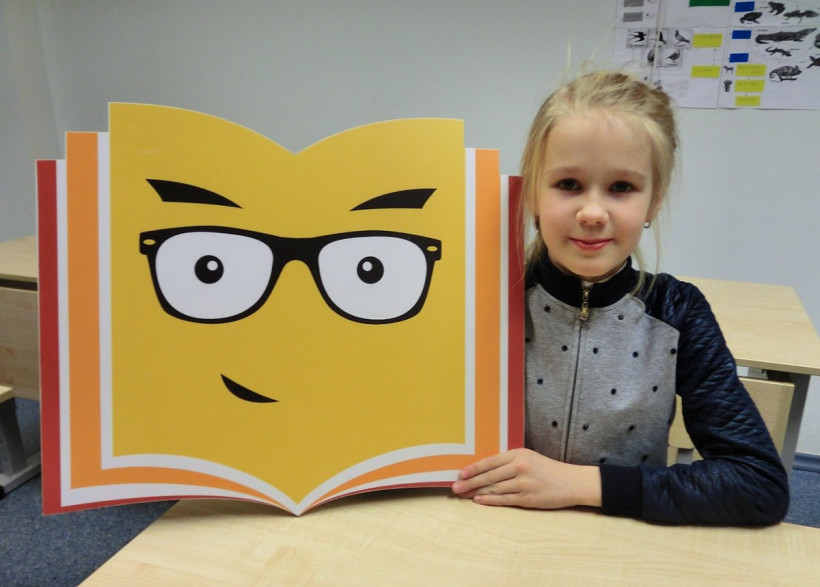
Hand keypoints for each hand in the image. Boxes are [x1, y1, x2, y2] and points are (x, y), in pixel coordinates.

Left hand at [451, 448, 601, 509]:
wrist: (571, 482)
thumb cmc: (547, 469)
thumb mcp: (529, 458)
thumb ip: (509, 462)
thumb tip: (484, 470)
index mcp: (518, 454)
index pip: (490, 461)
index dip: (473, 468)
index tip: (460, 474)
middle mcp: (520, 467)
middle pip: (489, 476)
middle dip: (470, 483)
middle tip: (455, 488)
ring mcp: (524, 483)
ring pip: (495, 489)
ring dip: (477, 492)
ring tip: (464, 495)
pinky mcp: (528, 498)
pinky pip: (505, 500)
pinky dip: (490, 501)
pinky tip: (479, 501)